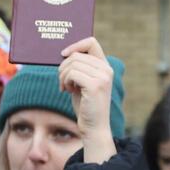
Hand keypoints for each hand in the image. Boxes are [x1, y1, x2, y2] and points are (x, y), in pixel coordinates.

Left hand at [59, 37, 116, 162]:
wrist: (93, 127)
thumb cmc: (85, 106)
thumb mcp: (82, 82)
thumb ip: (78, 68)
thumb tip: (64, 53)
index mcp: (105, 67)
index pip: (91, 42)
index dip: (75, 45)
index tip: (63, 54)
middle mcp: (107, 70)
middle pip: (76, 54)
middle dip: (64, 67)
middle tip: (63, 81)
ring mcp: (102, 77)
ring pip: (72, 63)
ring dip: (63, 75)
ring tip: (65, 87)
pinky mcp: (95, 85)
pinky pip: (71, 73)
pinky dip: (64, 81)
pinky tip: (67, 91)